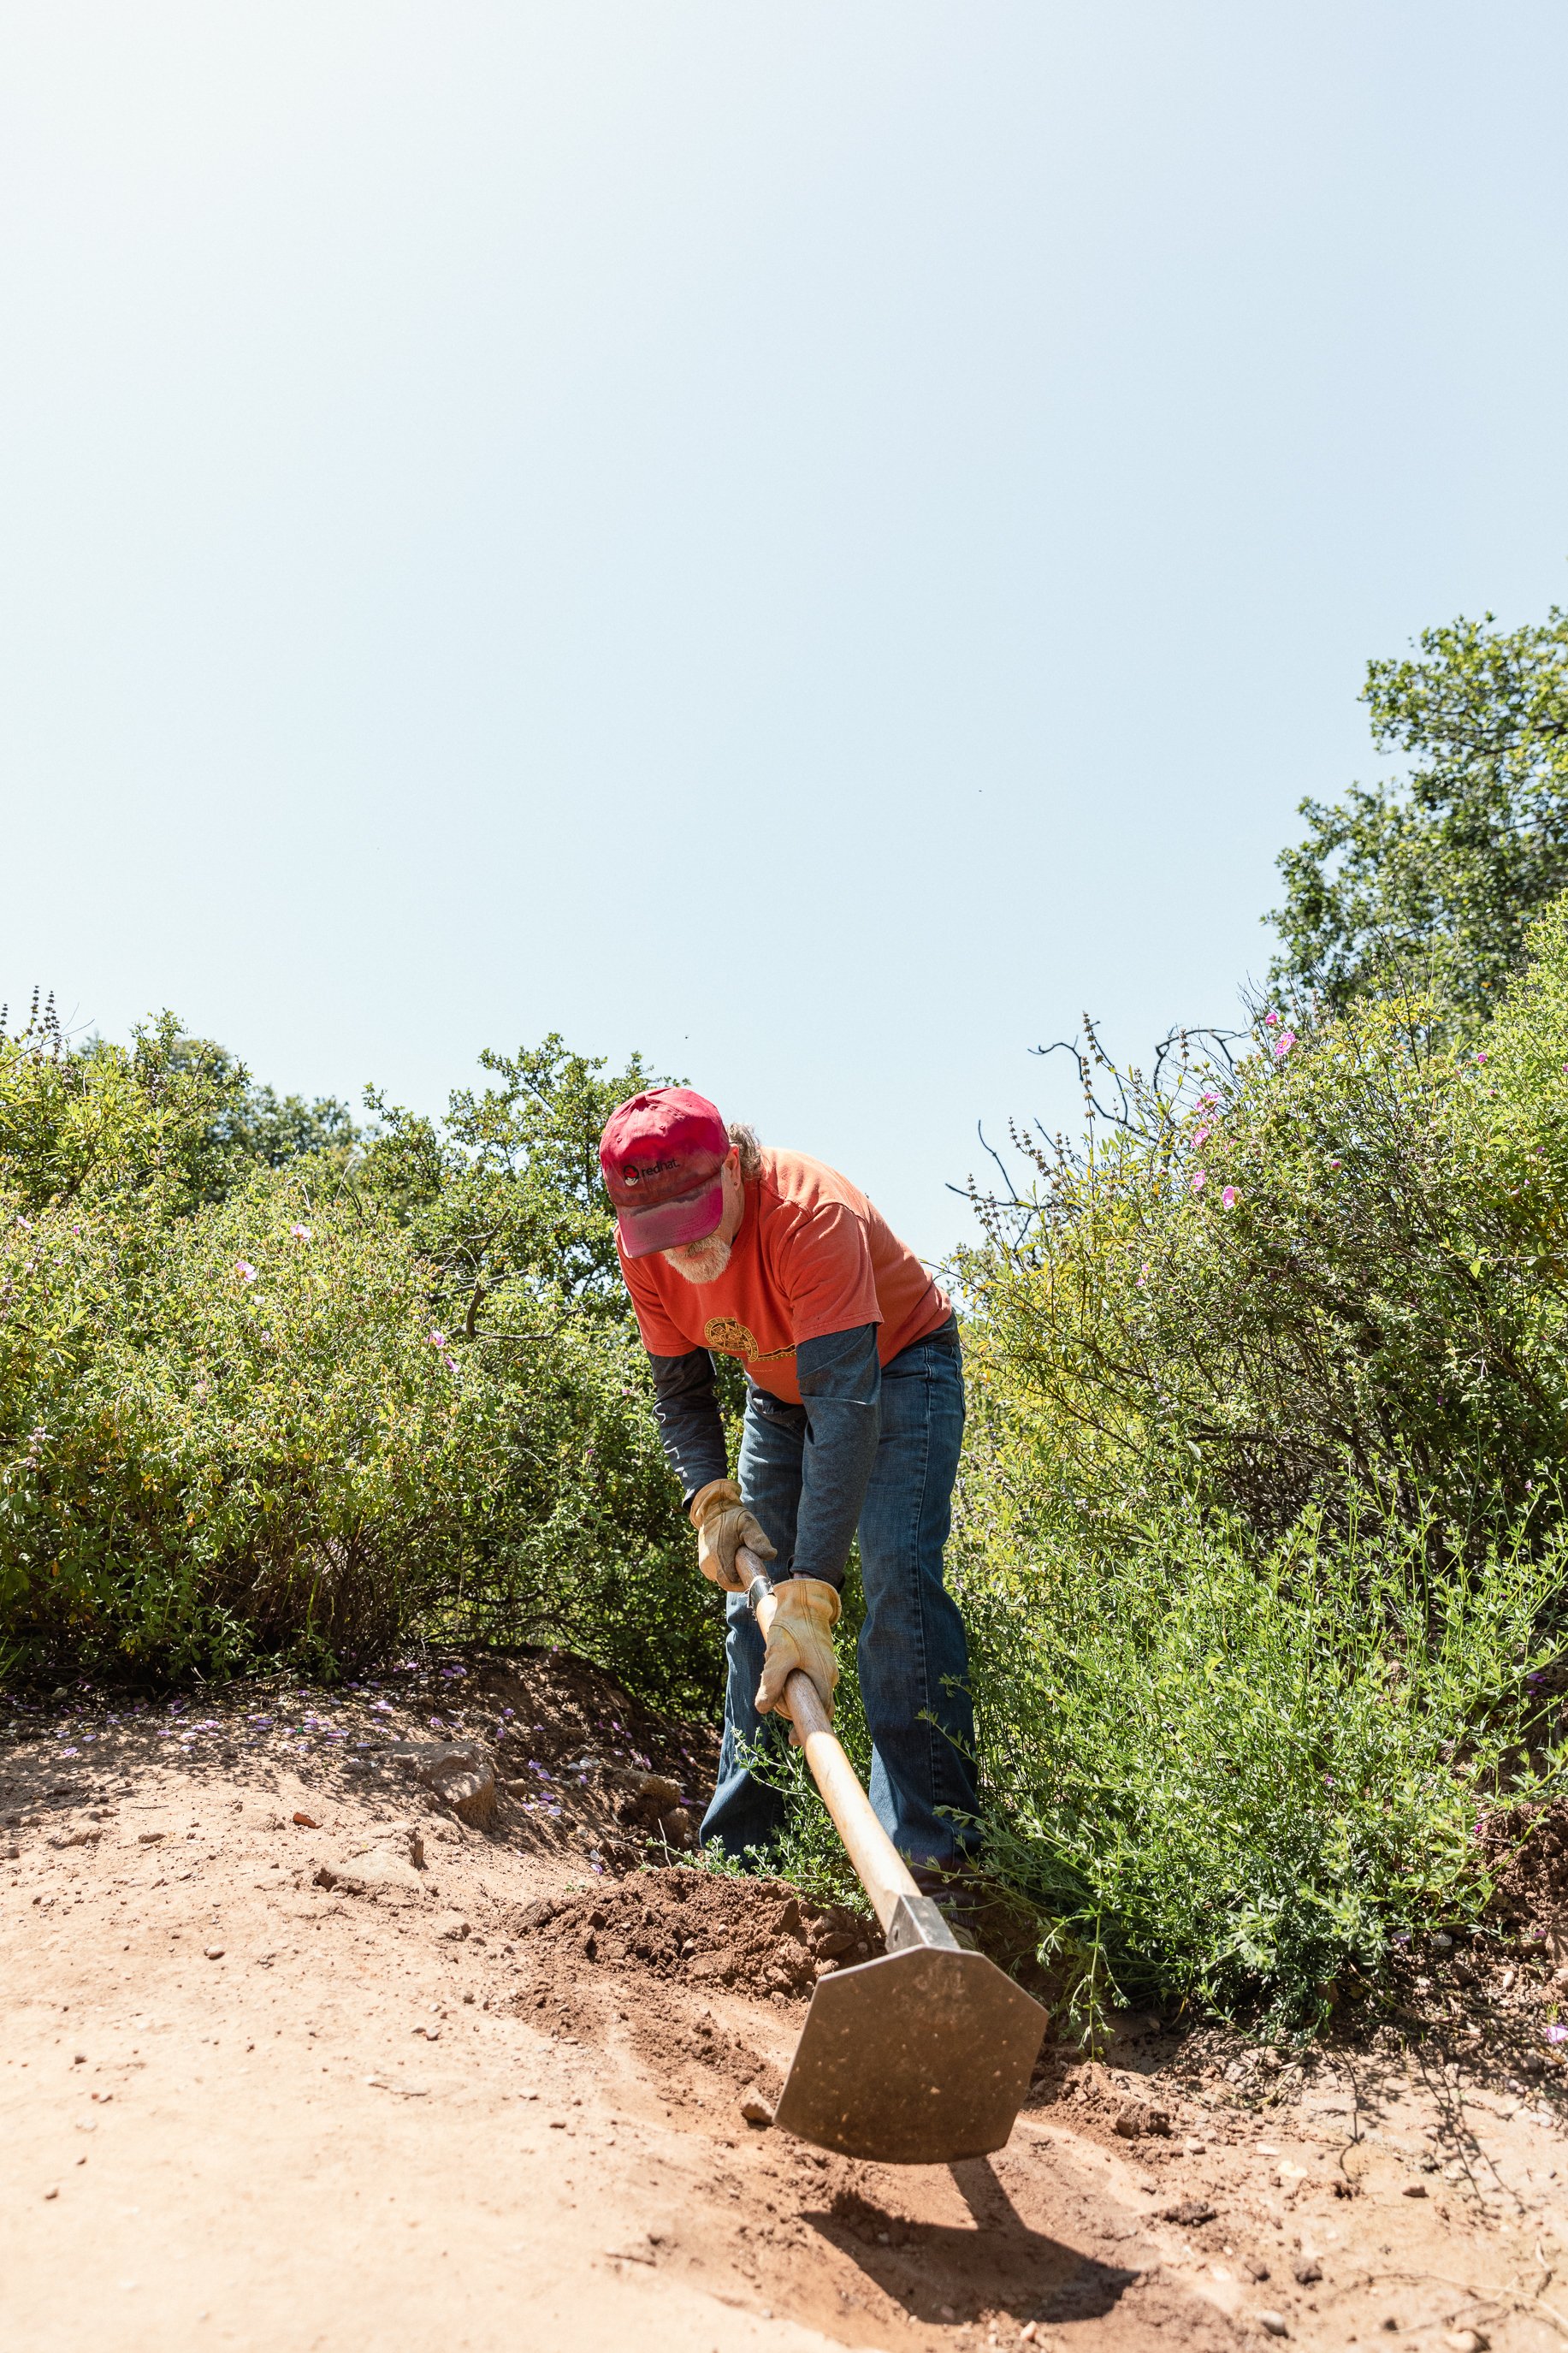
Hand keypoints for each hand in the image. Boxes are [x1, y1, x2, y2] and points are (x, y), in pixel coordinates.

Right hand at [689, 1477, 775, 1593]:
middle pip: (727, 1583)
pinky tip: (732, 1560)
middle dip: (739, 1579)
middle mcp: (708, 1563)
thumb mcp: (748, 1525)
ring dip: (732, 1575)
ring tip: (739, 1560)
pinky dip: (725, 1571)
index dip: (743, 1582)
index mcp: (719, 1556)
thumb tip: (771, 1554)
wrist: (714, 1511)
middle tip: (749, 1567)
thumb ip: (758, 1540)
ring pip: (722, 1579)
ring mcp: (704, 1565)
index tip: (753, 1574)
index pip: (732, 1582)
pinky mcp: (703, 1564)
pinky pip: (716, 1575)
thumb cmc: (732, 1518)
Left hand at [755, 1577, 840, 1727]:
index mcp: (823, 1678)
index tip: (793, 1741)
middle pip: (812, 1705)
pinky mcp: (817, 1662)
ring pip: (808, 1692)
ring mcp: (824, 1669)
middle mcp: (828, 1677)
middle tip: (774, 1702)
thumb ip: (771, 1681)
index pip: (820, 1713)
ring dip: (790, 1693)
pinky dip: (793, 1682)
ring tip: (775, 1678)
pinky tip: (781, 1668)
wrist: (803, 1601)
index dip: (807, 1729)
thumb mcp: (778, 1654)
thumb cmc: (792, 1627)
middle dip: (793, 1708)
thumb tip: (762, 1708)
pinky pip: (807, 1680)